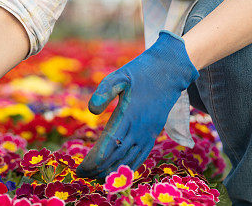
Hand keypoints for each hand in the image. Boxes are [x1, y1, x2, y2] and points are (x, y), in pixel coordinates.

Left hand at [75, 31, 198, 179]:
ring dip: (113, 171)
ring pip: (130, 159)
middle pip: (117, 156)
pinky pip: (141, 155)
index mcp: (129, 114)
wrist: (169, 72)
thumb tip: (91, 110)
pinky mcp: (153, 132)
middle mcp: (140, 128)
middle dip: (99, 168)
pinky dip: (130, 166)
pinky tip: (119, 172)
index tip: (82, 168)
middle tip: (82, 175)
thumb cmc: (140, 73)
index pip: (110, 143)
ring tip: (96, 178)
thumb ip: (104, 91)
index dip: (95, 159)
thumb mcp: (119, 76)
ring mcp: (148, 132)